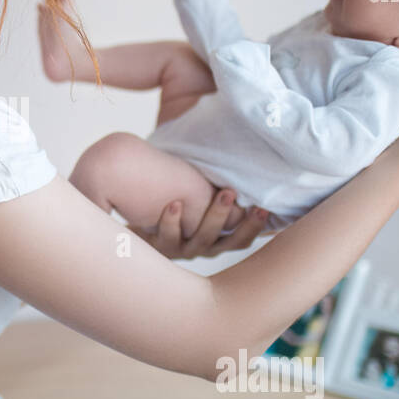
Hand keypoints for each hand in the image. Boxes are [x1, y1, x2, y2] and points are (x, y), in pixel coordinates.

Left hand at [128, 189, 272, 259]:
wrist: (131, 208)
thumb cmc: (169, 194)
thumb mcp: (195, 191)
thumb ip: (215, 181)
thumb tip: (240, 148)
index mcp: (215, 237)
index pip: (242, 237)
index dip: (256, 227)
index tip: (266, 207)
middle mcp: (201, 246)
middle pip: (230, 244)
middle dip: (243, 224)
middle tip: (251, 202)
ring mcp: (180, 249)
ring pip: (202, 240)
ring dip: (215, 217)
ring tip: (224, 194)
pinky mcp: (158, 248)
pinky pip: (167, 237)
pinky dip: (171, 221)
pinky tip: (174, 203)